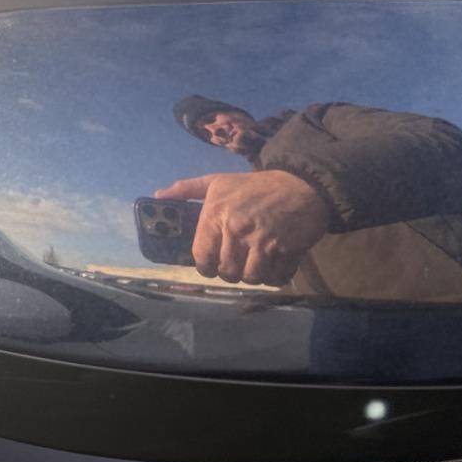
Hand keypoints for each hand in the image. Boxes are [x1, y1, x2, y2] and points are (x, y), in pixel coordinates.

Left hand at [155, 170, 329, 284]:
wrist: (302, 184)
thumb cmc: (256, 186)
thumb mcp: (219, 181)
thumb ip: (188, 189)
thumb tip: (159, 196)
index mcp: (216, 214)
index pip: (201, 257)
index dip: (206, 265)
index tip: (213, 264)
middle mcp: (236, 229)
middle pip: (226, 271)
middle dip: (232, 270)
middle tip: (240, 261)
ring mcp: (262, 241)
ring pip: (250, 279)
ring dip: (254, 275)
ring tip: (258, 262)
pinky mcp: (286, 251)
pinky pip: (274, 279)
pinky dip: (275, 276)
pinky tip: (275, 264)